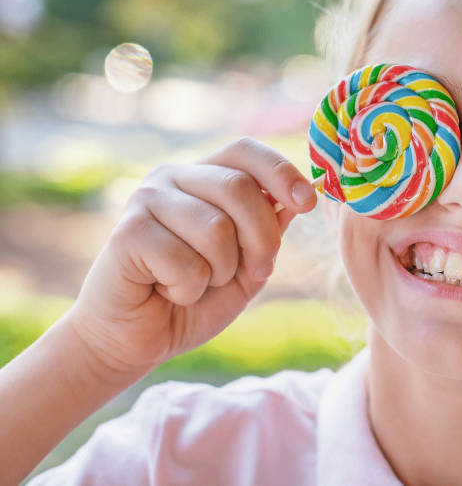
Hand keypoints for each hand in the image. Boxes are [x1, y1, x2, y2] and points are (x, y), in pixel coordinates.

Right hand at [68, 138, 317, 377]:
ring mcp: (145, 200)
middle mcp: (171, 177)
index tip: (307, 203)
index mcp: (204, 176)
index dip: (281, 171)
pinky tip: (166, 291)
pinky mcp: (126, 233)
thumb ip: (270, 231)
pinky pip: (185, 262)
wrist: (135, 339)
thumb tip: (296, 199)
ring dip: (221, 272)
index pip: (245, 151)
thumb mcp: (248, 265)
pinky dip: (188, 289)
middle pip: (240, 188)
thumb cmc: (195, 298)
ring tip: (198, 282)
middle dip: (262, 239)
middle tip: (254, 271)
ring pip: (216, 228)